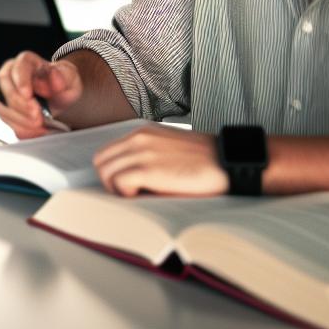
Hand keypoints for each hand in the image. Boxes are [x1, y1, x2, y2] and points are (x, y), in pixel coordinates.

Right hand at [0, 52, 83, 139]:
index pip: (18, 67)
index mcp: (26, 61)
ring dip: (20, 119)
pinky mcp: (4, 109)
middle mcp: (10, 74)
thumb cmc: (61, 84)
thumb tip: (52, 75)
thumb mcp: (70, 77)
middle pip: (5, 86)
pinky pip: (7, 120)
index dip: (21, 82)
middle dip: (20, 105)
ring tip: (39, 125)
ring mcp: (4, 92)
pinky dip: (21, 129)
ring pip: (2, 105)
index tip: (28, 95)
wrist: (57, 98)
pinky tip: (36, 131)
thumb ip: (63, 75)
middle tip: (37, 116)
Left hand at [93, 125, 227, 197]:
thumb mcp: (170, 149)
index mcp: (143, 133)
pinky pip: (119, 183)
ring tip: (141, 195)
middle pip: (101, 162)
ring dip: (118, 189)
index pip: (108, 152)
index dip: (114, 171)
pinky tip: (147, 195)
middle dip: (111, 181)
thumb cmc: (204, 162)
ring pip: (106, 173)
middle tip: (132, 193)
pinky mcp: (147, 169)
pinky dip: (127, 194)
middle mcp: (138, 138)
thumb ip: (147, 155)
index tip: (127, 184)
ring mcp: (141, 152)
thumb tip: (129, 176)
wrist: (228, 162)